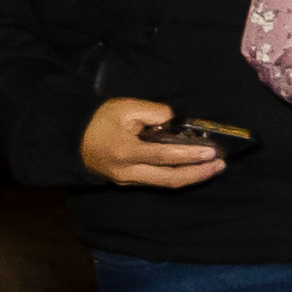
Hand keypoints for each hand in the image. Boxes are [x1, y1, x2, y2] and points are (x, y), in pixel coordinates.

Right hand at [79, 94, 232, 189]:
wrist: (70, 138)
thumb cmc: (98, 120)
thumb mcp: (124, 107)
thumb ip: (152, 112)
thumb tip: (174, 121)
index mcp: (126, 152)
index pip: (165, 156)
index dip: (190, 155)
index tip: (212, 151)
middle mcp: (128, 172)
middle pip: (170, 179)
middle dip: (198, 174)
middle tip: (220, 165)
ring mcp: (127, 180)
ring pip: (165, 183)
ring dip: (191, 177)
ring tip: (213, 168)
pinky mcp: (128, 182)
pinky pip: (157, 182)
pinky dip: (177, 176)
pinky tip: (192, 169)